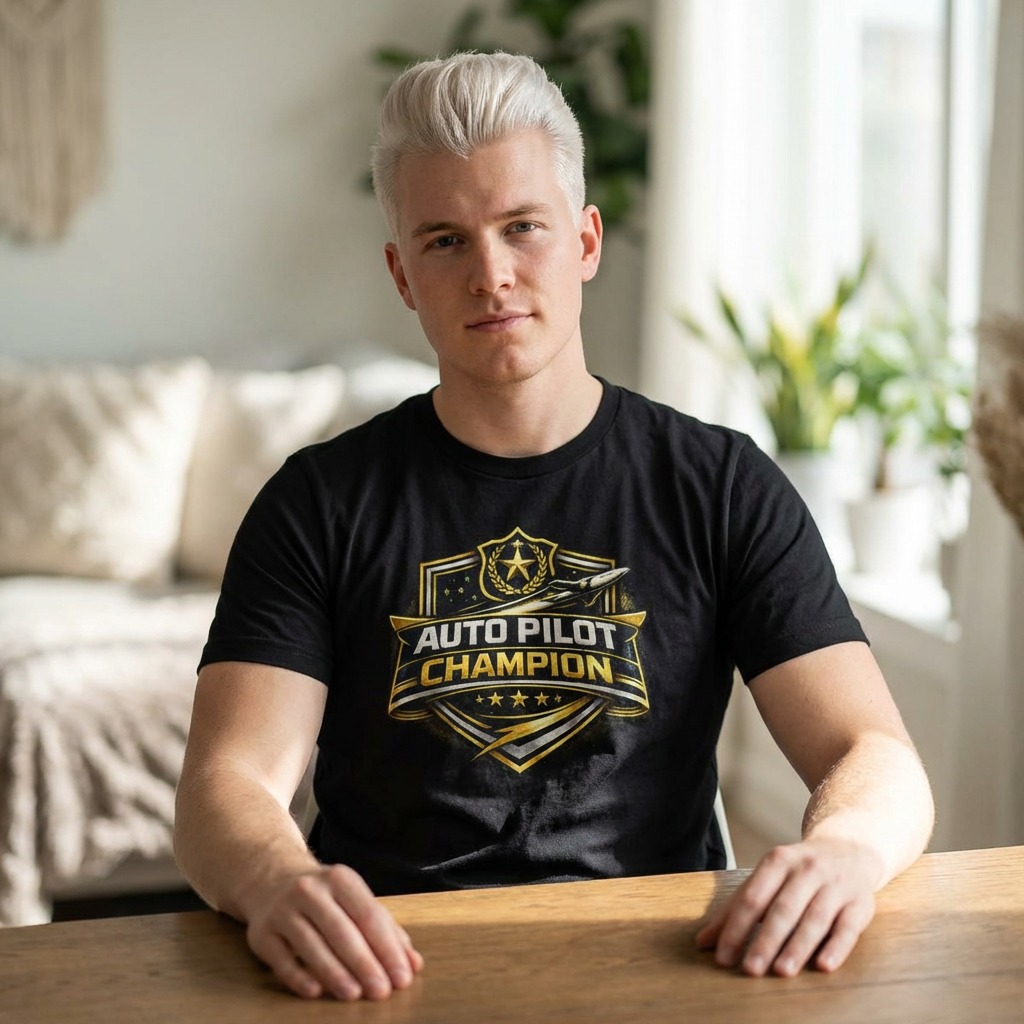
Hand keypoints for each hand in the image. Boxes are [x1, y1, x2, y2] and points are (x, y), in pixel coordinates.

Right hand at [243, 863, 424, 999]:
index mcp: (340, 879)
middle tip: (382, 992)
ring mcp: (283, 911)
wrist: (271, 880)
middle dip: (364, 964)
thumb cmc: (324, 897)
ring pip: (311, 945)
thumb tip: (413, 963)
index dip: (387, 948)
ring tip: (354, 995)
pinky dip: (299, 976)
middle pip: (341, 931)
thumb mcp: (354, 900)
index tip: (402, 976)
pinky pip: (282, 959)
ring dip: (335, 973)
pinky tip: (316, 991)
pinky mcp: (262, 934)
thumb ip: (386, 930)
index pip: (369, 915)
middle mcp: (310, 890)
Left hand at [695, 836, 881, 976]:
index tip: (723, 957)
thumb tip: (703, 942)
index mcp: (778, 861)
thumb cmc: (798, 871)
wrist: (849, 849)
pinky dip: (836, 948)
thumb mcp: (767, 879)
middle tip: (750, 969)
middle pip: (782, 909)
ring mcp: (835, 886)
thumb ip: (736, 909)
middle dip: (765, 941)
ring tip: (780, 972)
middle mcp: (807, 870)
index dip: (736, 928)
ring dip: (797, 947)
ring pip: (814, 919)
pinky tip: (823, 966)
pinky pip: (848, 928)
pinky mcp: (860, 904)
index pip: (752, 897)